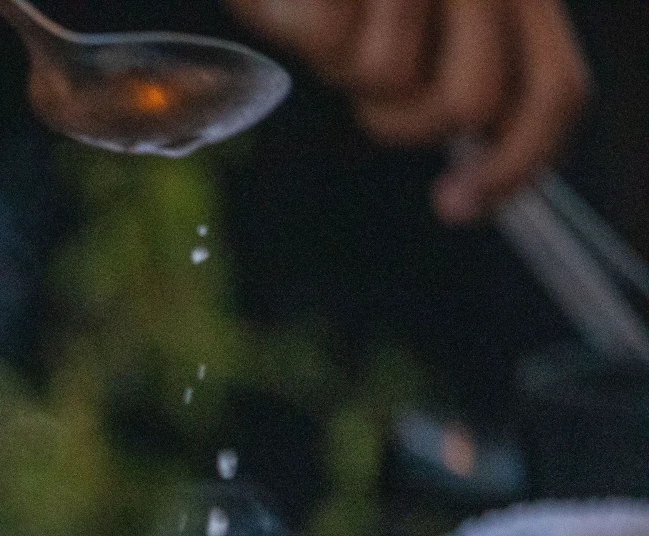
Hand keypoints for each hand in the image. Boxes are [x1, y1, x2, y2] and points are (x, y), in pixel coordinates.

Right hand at [223, 0, 590, 222]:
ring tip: (330, 14)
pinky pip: (327, 37)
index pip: (553, 92)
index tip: (461, 204)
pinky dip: (295, 23)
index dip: (515, 164)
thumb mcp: (428, 12)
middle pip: (465, 102)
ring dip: (339, 64)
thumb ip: (461, 65)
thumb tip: (472, 155)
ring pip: (385, 78)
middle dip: (403, 123)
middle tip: (367, 99)